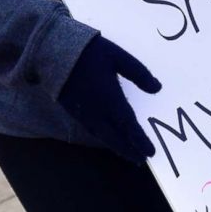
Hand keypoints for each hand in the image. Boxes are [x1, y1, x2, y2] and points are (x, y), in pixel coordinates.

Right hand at [56, 35, 160, 163]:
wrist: (54, 51)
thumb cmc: (89, 52)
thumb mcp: (118, 57)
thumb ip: (139, 73)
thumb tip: (157, 88)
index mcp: (111, 99)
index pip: (129, 125)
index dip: (140, 140)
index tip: (150, 152)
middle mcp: (97, 111)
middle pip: (115, 137)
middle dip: (128, 149)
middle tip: (139, 159)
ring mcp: (83, 112)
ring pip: (102, 135)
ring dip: (116, 146)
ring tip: (126, 153)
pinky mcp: (72, 110)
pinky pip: (90, 129)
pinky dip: (102, 137)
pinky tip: (105, 137)